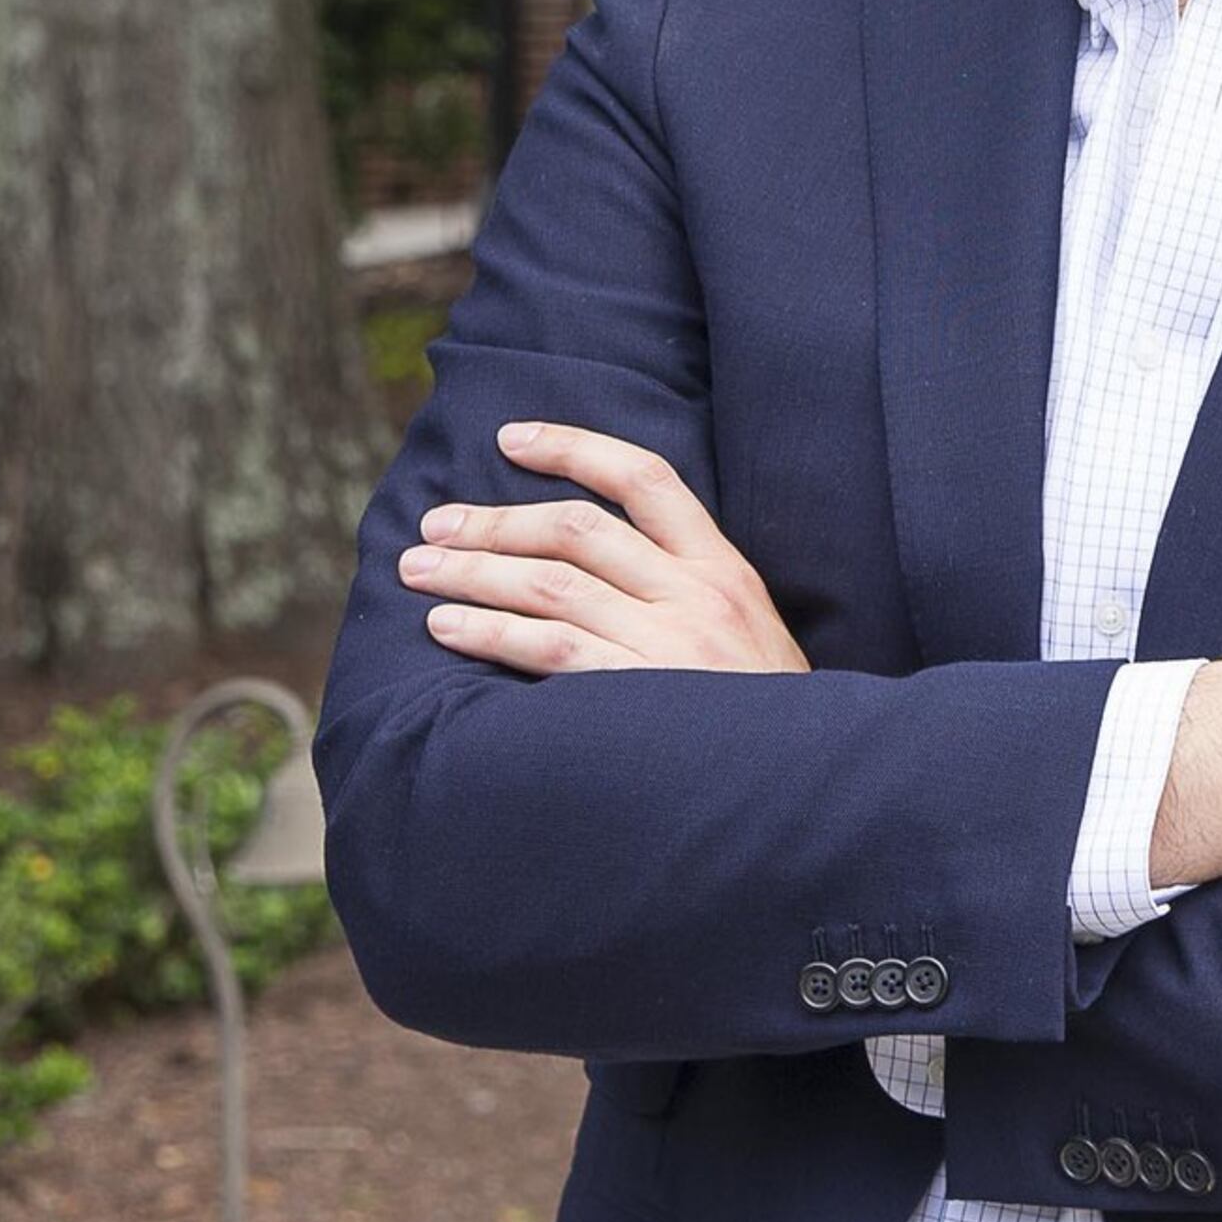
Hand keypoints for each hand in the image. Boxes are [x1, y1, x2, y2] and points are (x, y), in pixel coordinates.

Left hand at [400, 419, 808, 675]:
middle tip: (435, 527)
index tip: (510, 439)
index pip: (644, 478)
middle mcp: (696, 594)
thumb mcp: (746, 631)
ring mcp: (667, 644)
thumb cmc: (762, 714)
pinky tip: (446, 628)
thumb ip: (685, 591)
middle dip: (493, 523)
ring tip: (419, 573)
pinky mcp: (637, 695)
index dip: (573, 447)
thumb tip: (589, 562)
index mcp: (724, 568)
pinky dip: (490, 633)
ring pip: (550, 585)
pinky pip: (549, 651)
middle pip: (576, 530)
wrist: (802, 782)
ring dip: (473, 574)